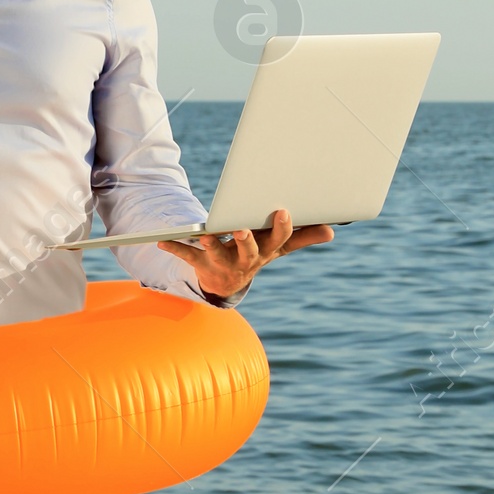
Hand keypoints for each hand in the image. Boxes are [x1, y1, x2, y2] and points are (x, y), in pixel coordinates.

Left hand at [158, 207, 333, 299]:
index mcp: (267, 251)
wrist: (226, 283)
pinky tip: (161, 240)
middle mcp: (246, 260)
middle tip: (243, 228)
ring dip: (211, 243)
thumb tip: (332, 231)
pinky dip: (174, 247)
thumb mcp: (278, 247)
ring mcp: (223, 263)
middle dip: (247, 239)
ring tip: (204, 233)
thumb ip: (303, 237)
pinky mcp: (200, 263)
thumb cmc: (255, 254)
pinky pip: (187, 255)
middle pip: (250, 249)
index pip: (279, 240)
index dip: (282, 227)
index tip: (283, 211)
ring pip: (218, 253)